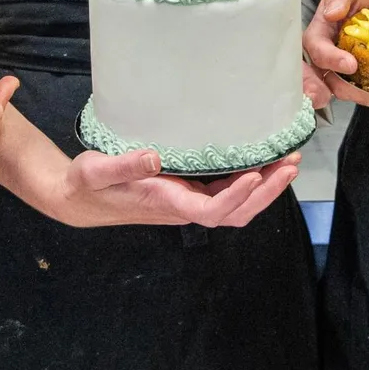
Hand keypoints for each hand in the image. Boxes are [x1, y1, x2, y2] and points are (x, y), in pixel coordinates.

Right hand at [57, 150, 301, 227]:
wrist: (77, 199)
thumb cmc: (86, 185)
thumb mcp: (96, 171)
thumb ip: (124, 165)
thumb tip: (154, 156)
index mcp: (167, 204)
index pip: (212, 210)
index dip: (237, 196)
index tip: (256, 173)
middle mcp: (183, 207)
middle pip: (235, 212)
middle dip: (266, 192)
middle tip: (290, 163)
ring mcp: (186, 202)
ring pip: (235, 207)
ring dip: (264, 189)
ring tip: (287, 162)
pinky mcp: (186, 193)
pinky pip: (225, 195)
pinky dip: (249, 183)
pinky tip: (261, 163)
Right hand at [302, 0, 368, 107]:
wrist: (365, 3)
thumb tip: (332, 12)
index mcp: (317, 33)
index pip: (317, 49)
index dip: (331, 59)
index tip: (351, 64)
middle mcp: (322, 55)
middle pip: (314, 78)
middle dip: (317, 91)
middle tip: (332, 98)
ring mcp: (335, 69)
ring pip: (336, 89)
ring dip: (353, 96)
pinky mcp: (350, 77)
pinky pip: (356, 91)